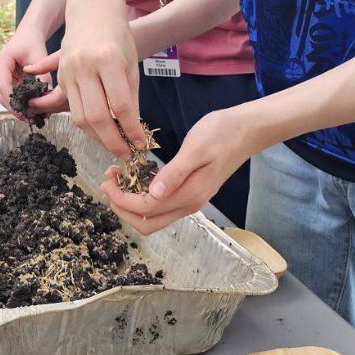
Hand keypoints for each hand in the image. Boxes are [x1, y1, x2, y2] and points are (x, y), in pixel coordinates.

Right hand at [0, 29, 51, 110]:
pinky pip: (8, 95)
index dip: (13, 102)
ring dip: (16, 108)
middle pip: (1, 95)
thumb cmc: (32, 42)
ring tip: (31, 118)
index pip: (4, 86)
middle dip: (15, 108)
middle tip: (30, 119)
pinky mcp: (3, 81)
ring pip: (3, 98)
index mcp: (0, 62)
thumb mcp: (39, 56)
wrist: (28, 35)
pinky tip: (30, 110)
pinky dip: (18, 103)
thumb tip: (46, 95)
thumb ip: (42, 75)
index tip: (24, 112)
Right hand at [59, 0, 143, 158]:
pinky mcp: (60, 77)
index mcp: (107, 61)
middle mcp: (84, 66)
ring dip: (97, 137)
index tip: (140, 144)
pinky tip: (100, 129)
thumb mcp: (131, 65)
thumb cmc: (118, 38)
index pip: (121, 106)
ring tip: (113, 145)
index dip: (131, 130)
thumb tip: (132, 131)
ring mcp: (68, 72)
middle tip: (125, 154)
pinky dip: (86, 123)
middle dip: (113, 141)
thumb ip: (130, 98)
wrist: (92, 14)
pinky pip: (72, 108)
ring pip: (80, 117)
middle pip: (97, 116)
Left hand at [100, 107, 256, 234]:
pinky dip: (142, 198)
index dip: (122, 199)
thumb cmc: (222, 134)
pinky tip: (136, 178)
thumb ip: (174, 173)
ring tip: (118, 179)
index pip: (146, 209)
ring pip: (153, 218)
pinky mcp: (191, 192)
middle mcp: (189, 204)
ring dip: (130, 204)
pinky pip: (161, 206)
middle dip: (122, 207)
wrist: (246, 131)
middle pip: (147, 224)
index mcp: (188, 195)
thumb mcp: (196, 148)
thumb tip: (153, 194)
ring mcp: (191, 200)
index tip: (108, 180)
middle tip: (108, 182)